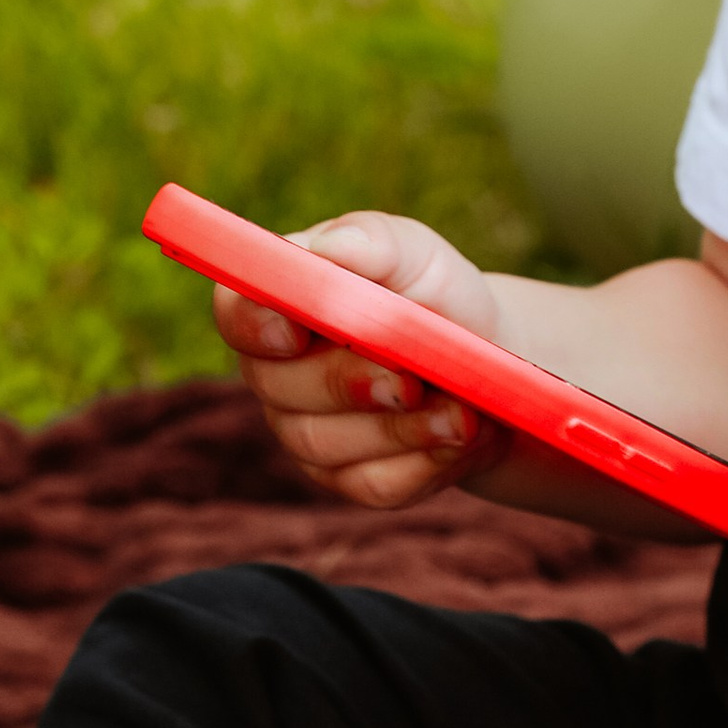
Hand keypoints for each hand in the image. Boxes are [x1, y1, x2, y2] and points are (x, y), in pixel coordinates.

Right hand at [212, 210, 496, 509]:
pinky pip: (374, 484)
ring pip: (328, 444)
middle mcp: (277, 374)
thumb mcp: (416, 254)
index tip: (296, 331)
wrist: (491, 359)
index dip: (256, 325)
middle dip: (350, 382)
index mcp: (279, 303)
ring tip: (465, 411)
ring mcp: (308, 433)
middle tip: (412, 379)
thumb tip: (327, 248)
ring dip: (403, 428)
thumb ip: (371, 244)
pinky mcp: (352, 479)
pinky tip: (465, 435)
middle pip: (280, 388)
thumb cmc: (437, 294)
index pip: (236, 314)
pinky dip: (428, 461)